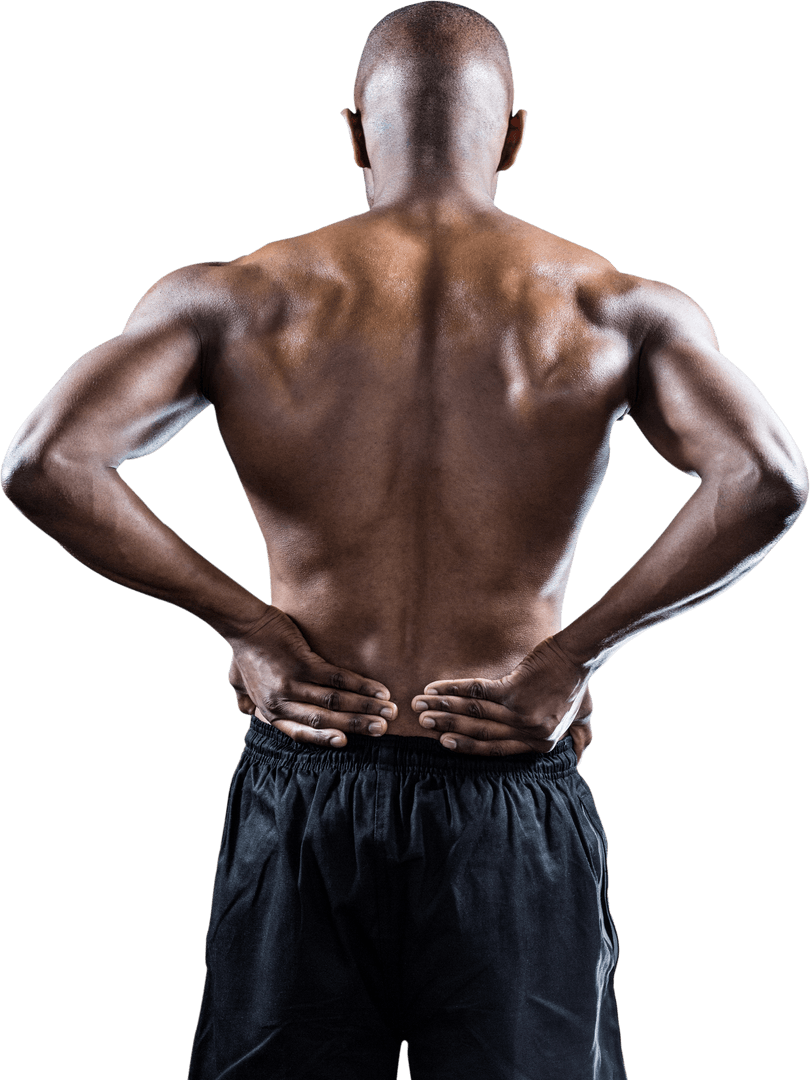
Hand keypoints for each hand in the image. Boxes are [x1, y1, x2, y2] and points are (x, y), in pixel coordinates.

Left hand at [227, 605, 396, 746]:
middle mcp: (282, 702)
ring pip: (335, 701)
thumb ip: (246, 701)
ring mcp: (292, 683)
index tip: (347, 742)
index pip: (301, 732)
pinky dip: (360, 685)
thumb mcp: (238, 683)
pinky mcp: (302, 663)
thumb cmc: (244, 652)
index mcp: (270, 710)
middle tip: (383, 728)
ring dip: (365, 707)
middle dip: (357, 725)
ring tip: (388, 710)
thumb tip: (245, 711)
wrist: (244, 625)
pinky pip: (337, 678)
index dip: (325, 739)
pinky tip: (377, 689)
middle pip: (325, 720)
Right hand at [411, 636, 593, 762]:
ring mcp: (520, 712)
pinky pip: (477, 692)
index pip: (496, 749)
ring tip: (421, 706)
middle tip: (422, 724)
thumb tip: (580, 760)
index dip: (467, 746)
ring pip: (473, 713)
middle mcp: (529, 732)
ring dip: (443, 709)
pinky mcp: (514, 689)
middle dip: (446, 728)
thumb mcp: (583, 719)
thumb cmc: (577, 685)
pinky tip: (435, 689)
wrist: (577, 657)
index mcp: (540, 743)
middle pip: (480, 732)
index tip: (444, 742)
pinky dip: (452, 689)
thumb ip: (581, 740)